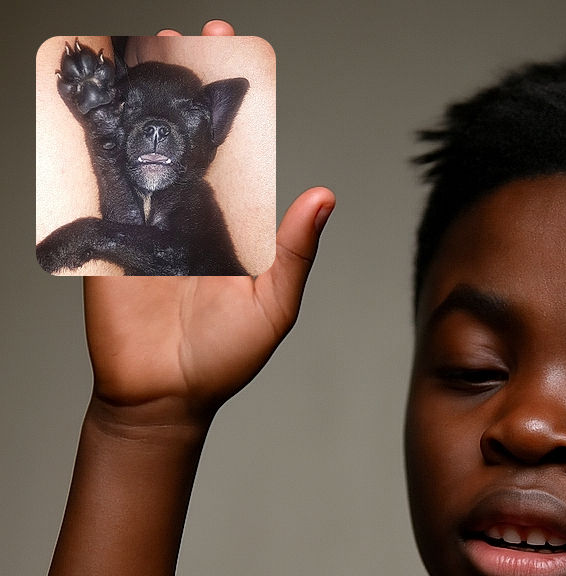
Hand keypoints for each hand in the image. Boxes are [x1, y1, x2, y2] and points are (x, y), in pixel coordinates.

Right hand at [83, 20, 333, 428]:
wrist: (164, 396)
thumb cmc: (225, 358)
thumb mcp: (273, 305)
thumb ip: (294, 251)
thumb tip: (324, 195)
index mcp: (231, 223)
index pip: (230, 145)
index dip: (229, 97)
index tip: (232, 46)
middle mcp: (186, 212)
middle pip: (180, 130)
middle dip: (180, 79)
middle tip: (183, 30)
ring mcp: (143, 220)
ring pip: (136, 142)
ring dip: (134, 95)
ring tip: (136, 45)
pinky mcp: (104, 235)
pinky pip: (94, 176)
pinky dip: (89, 135)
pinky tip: (87, 95)